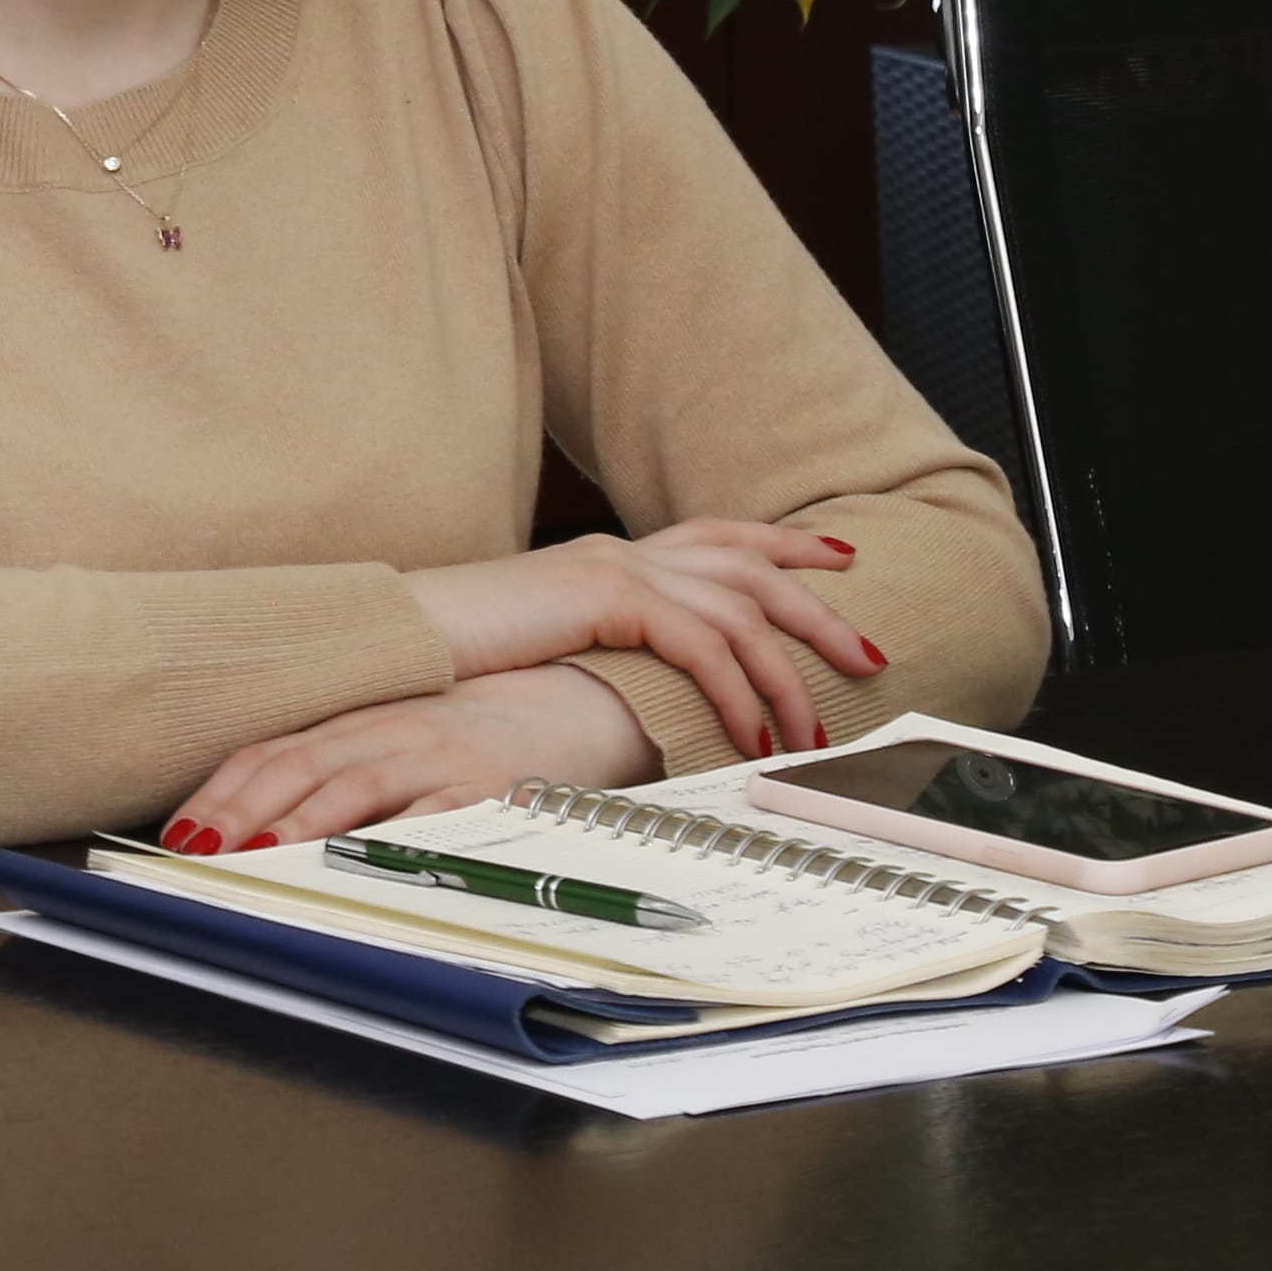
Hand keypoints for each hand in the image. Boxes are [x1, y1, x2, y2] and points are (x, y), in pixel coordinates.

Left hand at [160, 664, 658, 854]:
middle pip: (295, 767)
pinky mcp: (485, 782)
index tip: (177, 831)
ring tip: (253, 853)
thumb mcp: (406, 739)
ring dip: (297, 821)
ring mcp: (435, 754)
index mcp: (359, 721)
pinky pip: (431, 812)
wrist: (583, 695)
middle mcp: (387, 730)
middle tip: (191, 851)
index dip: (220, 790)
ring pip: (351, 785)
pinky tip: (360, 857)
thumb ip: (348, 771)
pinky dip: (391, 836)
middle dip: (237, 810)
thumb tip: (272, 823)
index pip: (271, 751)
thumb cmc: (484, 728)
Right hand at [402, 519, 879, 763]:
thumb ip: (599, 651)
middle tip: (870, 656)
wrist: (400, 633)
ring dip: (788, 675)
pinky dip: (738, 695)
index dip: (784, 541)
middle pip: (751, 566)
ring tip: (813, 732)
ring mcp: (617, 567)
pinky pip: (704, 647)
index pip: (717, 535)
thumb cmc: (457, 651)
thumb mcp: (543, 644)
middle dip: (820, 611)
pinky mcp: (608, 596)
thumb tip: (642, 689)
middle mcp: (623, 550)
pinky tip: (749, 735)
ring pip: (743, 611)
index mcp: (610, 556)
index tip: (838, 556)